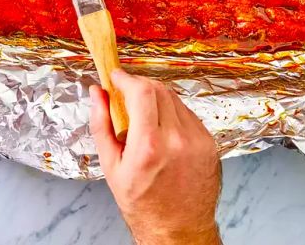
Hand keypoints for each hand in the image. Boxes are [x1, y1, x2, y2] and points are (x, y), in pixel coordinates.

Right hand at [90, 70, 221, 244]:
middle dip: (138, 85)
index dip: (126, 78)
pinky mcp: (208, 142)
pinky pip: (187, 113)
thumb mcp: (111, 166)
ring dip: (155, 97)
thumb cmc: (142, 203)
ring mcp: (197, 140)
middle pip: (158, 89)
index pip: (141, 91)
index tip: (116, 76)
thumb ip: (101, 123)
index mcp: (149, 146)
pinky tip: (161, 129)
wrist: (178, 229)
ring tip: (143, 117)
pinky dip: (171, 112)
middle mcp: (177, 140)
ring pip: (174, 98)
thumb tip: (96, 92)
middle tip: (125, 93)